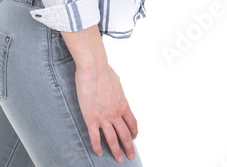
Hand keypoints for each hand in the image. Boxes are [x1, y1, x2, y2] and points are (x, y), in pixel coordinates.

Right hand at [62, 25, 138, 161]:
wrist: (94, 69)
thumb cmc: (104, 72)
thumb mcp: (117, 82)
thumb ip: (117, 90)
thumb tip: (116, 89)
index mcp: (123, 104)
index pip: (132, 123)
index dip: (134, 132)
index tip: (134, 138)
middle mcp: (116, 113)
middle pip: (125, 134)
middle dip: (129, 147)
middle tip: (131, 156)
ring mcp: (104, 118)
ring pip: (112, 139)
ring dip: (116, 151)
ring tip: (118, 159)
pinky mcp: (91, 119)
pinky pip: (95, 137)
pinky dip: (98, 147)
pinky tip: (99, 153)